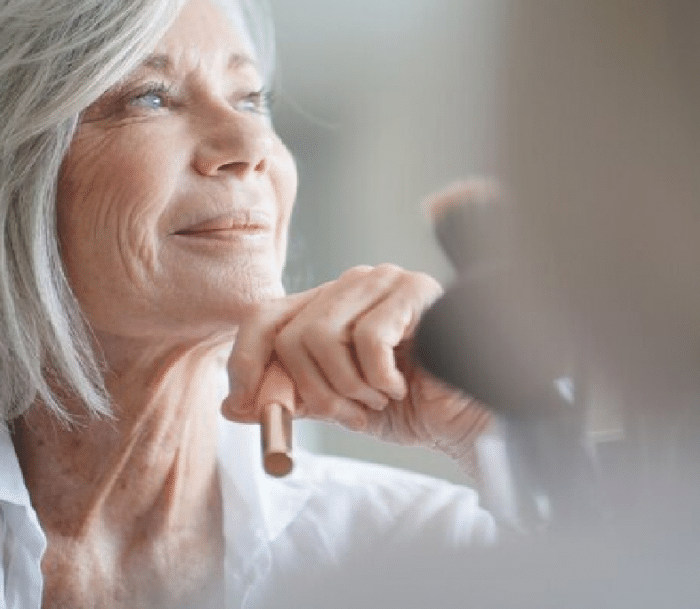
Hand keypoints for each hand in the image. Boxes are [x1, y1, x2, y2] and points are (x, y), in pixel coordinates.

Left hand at [222, 264, 492, 464]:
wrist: (467, 417)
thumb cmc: (410, 407)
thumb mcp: (338, 405)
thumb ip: (291, 398)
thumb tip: (231, 405)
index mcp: (327, 305)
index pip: (264, 316)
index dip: (247, 362)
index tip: (246, 406)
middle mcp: (350, 284)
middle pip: (288, 333)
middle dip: (312, 390)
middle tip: (348, 412)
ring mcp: (382, 281)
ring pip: (319, 335)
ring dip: (347, 387)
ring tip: (379, 398)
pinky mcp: (414, 290)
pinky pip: (367, 337)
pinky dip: (377, 377)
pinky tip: (401, 386)